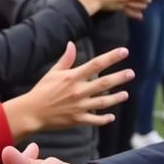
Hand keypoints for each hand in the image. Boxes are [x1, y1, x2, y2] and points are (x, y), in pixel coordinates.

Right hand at [5, 43, 132, 136]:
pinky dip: (104, 119)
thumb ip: (65, 59)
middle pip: (104, 83)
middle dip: (120, 77)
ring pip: (103, 102)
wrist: (31, 112)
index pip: (96, 64)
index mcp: (73, 77)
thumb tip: (71, 44)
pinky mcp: (77, 119)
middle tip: (131, 73)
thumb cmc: (42, 90)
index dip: (112, 57)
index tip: (124, 51)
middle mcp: (78, 91)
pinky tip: (111, 117)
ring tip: (125, 94)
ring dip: (116, 98)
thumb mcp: (53, 72)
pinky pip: (94, 120)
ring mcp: (79, 106)